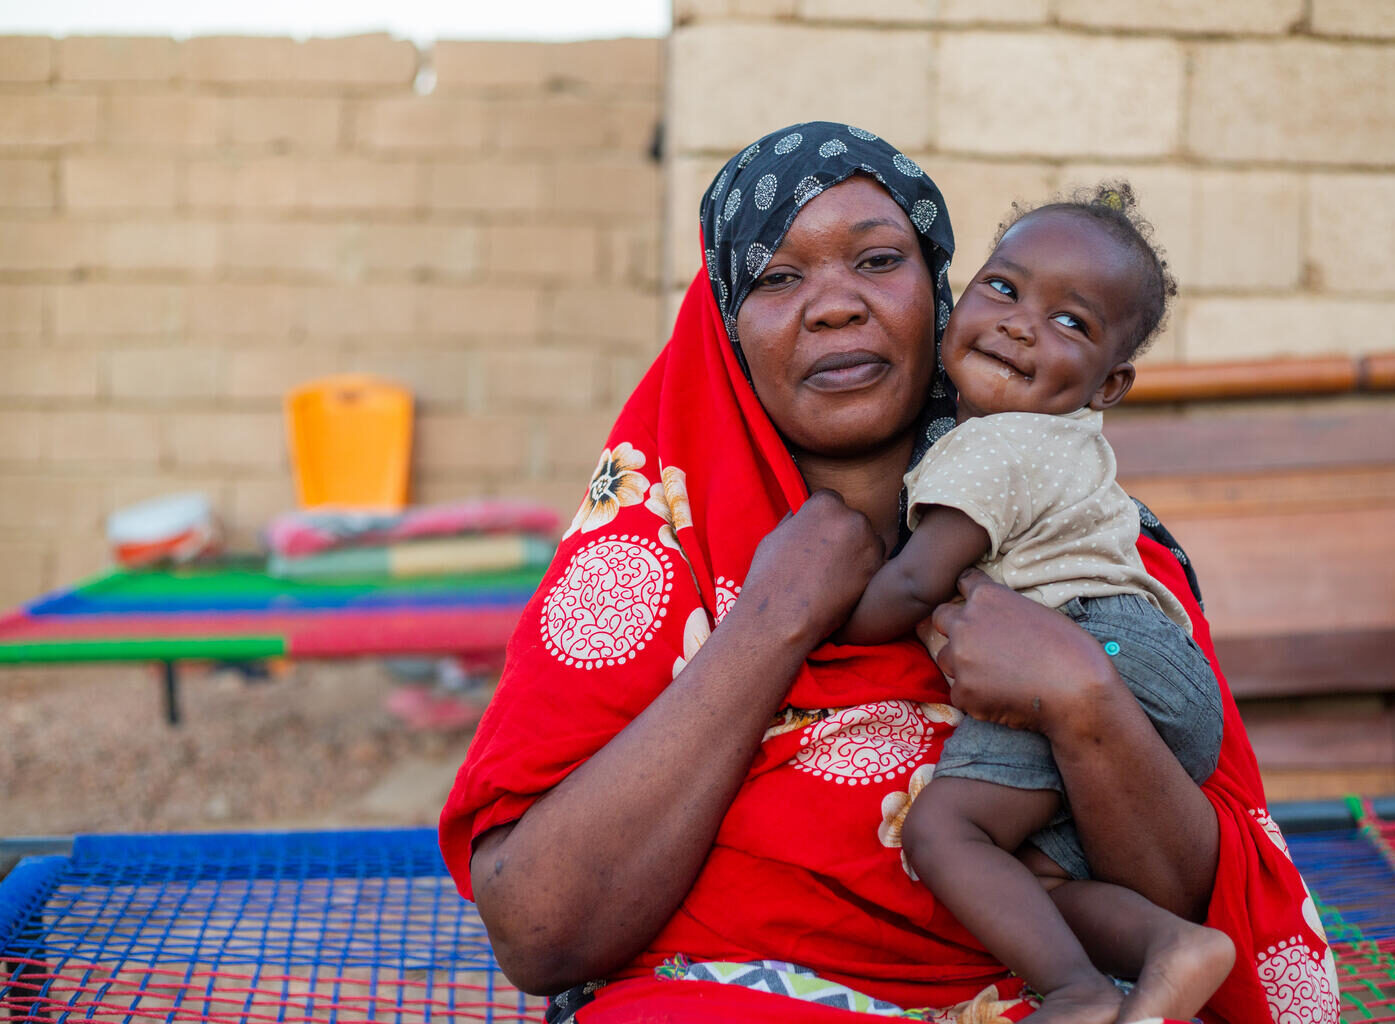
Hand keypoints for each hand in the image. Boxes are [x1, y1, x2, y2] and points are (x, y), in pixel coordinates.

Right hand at [737, 489, 884, 649]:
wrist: (783, 616)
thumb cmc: (770, 577)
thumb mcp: (775, 537)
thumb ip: (795, 521)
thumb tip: (800, 514)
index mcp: (824, 504)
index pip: (831, 500)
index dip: (822, 520)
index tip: (816, 536)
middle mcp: (851, 517)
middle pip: (852, 519)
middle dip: (842, 534)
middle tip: (825, 558)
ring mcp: (868, 543)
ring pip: (868, 540)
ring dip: (857, 551)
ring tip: (834, 574)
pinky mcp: (877, 569)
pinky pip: (874, 563)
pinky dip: (863, 571)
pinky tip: (844, 585)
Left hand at [925, 569, 1119, 735]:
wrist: (1078, 692)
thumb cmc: (1070, 650)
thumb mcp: (1035, 612)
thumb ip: (1004, 610)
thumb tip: (992, 619)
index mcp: (986, 597)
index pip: (964, 582)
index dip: (971, 593)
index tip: (977, 604)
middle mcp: (965, 623)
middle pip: (941, 618)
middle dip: (955, 627)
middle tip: (978, 643)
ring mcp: (959, 659)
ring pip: (946, 658)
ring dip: (963, 665)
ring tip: (996, 676)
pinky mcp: (962, 692)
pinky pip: (960, 692)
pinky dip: (976, 696)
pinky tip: (1003, 699)